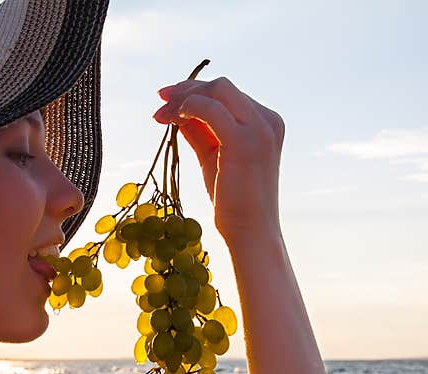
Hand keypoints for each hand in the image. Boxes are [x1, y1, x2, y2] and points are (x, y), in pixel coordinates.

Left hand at [153, 76, 283, 242]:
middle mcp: (267, 120)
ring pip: (217, 90)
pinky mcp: (243, 141)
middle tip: (160, 102)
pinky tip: (174, 120)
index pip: (228, 95)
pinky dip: (188, 107)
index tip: (168, 100)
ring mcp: (259, 129)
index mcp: (266, 122)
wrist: (250, 232)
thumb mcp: (214, 157)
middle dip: (186, 89)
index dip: (195, 92)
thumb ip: (201, 131)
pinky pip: (209, 108)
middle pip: (222, 86)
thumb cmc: (233, 201)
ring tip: (161, 115)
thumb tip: (178, 112)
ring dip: (183, 98)